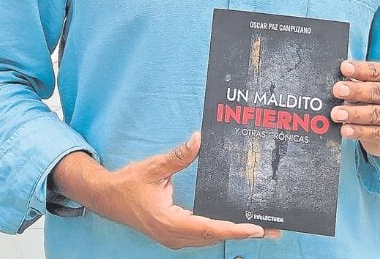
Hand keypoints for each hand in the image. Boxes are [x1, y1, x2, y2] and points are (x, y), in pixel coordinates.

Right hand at [60, 133, 279, 249]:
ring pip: (209, 239)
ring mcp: (174, 237)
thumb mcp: (153, 168)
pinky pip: (201, 235)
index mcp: (169, 222)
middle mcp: (174, 235)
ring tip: (262, 227)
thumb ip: (178, 156)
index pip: (208, 228)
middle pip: (214, 237)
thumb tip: (199, 139)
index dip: (234, 229)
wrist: (105, 198)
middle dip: (243, 232)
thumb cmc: (127, 184)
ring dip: (234, 233)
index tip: (257, 229)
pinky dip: (220, 230)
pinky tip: (235, 222)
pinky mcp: (174, 233)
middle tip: (274, 228)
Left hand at [330, 60, 379, 156]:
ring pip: (376, 114)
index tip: (344, 68)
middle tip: (338, 90)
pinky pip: (376, 133)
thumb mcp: (376, 87)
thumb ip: (361, 82)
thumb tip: (341, 83)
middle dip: (356, 91)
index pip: (379, 71)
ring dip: (354, 113)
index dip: (361, 69)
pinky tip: (346, 129)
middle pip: (378, 92)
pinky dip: (358, 131)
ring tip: (337, 114)